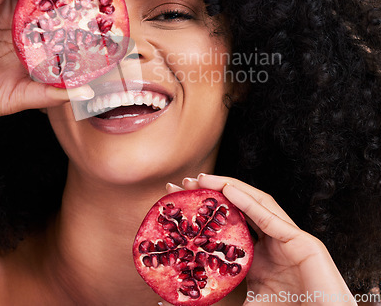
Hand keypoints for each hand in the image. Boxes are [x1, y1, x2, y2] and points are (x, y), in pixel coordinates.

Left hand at [167, 175, 356, 305]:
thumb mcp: (245, 303)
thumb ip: (217, 297)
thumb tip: (170, 304)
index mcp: (256, 250)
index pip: (226, 221)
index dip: (202, 209)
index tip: (175, 199)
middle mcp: (270, 237)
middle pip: (237, 205)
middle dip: (211, 190)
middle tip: (184, 182)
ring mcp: (287, 236)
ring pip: (255, 202)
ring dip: (228, 187)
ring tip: (203, 179)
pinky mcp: (302, 241)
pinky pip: (271, 218)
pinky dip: (249, 203)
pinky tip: (229, 191)